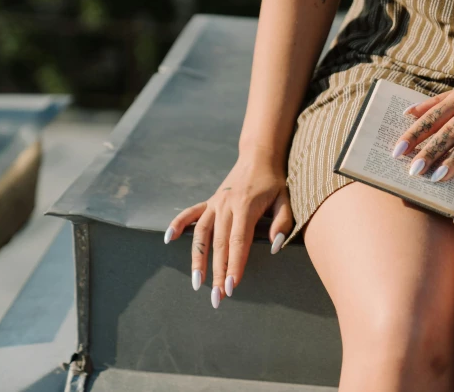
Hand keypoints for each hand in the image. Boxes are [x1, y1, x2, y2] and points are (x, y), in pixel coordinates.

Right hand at [163, 155, 293, 307]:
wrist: (258, 157)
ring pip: (201, 234)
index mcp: (246, 206)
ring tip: (197, 283)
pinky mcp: (209, 201)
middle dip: (217, 273)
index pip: (238, 242)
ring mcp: (215, 203)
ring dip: (198, 259)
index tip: (232, 286)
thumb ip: (282, 223)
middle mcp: (226, 206)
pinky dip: (177, 224)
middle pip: (219, 244)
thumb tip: (274, 247)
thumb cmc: (274, 182)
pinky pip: (189, 214)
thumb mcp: (285, 200)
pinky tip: (168, 239)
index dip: (234, 265)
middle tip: (217, 298)